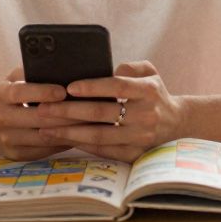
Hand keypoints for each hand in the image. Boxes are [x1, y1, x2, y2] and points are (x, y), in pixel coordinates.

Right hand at [0, 67, 83, 159]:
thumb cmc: (14, 96)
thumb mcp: (17, 80)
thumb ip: (34, 74)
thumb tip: (64, 69)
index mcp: (1, 94)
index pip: (20, 93)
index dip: (42, 92)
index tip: (63, 91)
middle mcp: (0, 118)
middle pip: (35, 118)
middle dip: (64, 114)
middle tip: (88, 108)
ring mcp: (6, 139)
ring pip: (43, 137)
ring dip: (68, 130)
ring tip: (89, 122)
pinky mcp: (16, 154)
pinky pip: (44, 150)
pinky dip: (63, 142)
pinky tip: (79, 135)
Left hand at [35, 61, 186, 162]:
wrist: (177, 124)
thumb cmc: (155, 94)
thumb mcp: (150, 72)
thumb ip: (130, 66)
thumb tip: (108, 70)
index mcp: (149, 91)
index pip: (117, 87)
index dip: (92, 87)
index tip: (69, 87)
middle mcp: (147, 115)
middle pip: (102, 113)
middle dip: (69, 111)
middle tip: (43, 108)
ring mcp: (141, 137)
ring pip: (99, 135)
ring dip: (69, 131)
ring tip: (45, 127)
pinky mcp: (135, 154)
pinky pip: (104, 150)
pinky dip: (82, 144)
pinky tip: (64, 138)